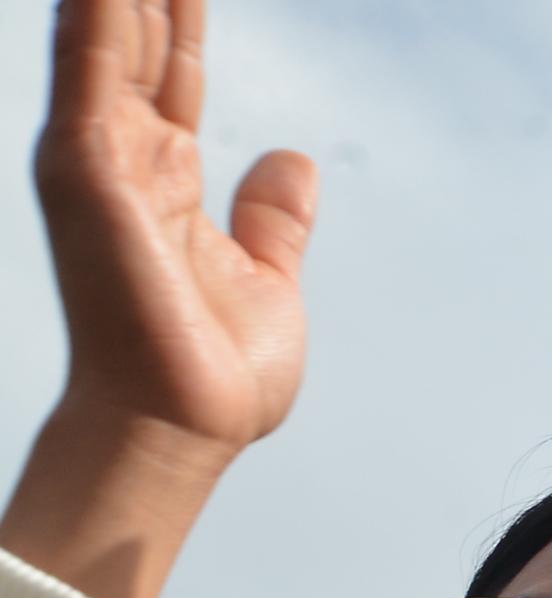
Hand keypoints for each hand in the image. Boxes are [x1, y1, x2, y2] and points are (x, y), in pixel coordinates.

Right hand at [0, 0, 316, 597]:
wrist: (180, 430)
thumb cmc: (212, 374)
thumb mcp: (264, 279)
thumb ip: (272, 218)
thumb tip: (292, 162)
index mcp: (162, 173)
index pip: (170, 66)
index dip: (177, 9)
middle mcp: (119, 152)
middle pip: (131, 33)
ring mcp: (97, 155)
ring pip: (105, 30)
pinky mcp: (89, 166)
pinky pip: (90, 61)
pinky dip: (98, 12)